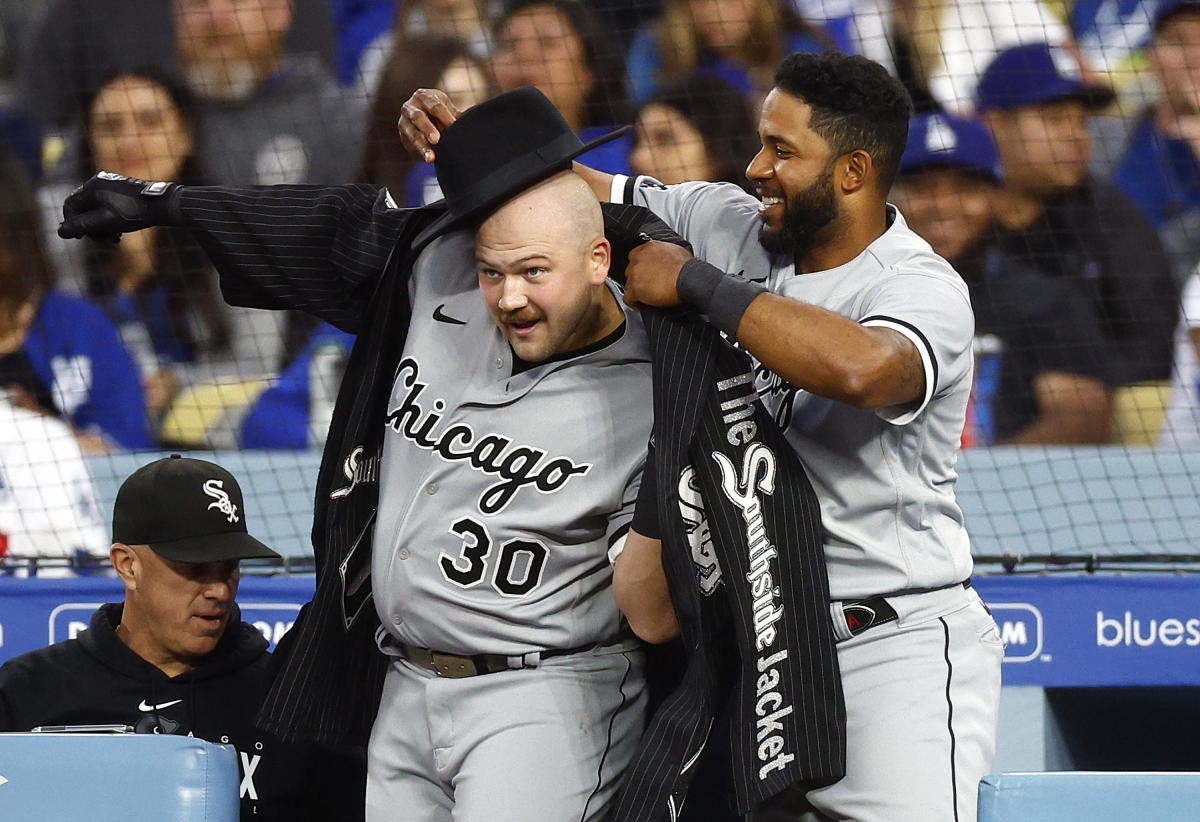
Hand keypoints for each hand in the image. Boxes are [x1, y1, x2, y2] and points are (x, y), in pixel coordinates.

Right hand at [58, 172, 179, 242]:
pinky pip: (108, 207)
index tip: (79, 237)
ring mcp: (111, 185)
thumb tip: (60, 232)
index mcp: (92, 186)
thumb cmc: (134, 212)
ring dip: (102, 227)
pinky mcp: (121, 191)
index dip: (71, 223)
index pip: (70, 205)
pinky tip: (120, 232)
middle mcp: (99, 182)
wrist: (163, 204)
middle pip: (84, 208)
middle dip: (92, 227)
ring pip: (97, 210)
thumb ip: (82, 226)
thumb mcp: (105, 222)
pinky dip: (110, 220)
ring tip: (115, 239)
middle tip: (105, 241)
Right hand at [397, 88, 461, 162]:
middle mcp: (410, 107)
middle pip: (418, 118)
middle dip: (427, 128)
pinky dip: (419, 152)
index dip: (445, 117)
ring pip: (412, 134)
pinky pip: (410, 145)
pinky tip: (428, 159)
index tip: (454, 126)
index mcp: (424, 97)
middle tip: (436, 140)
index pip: (435, 106)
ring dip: (422, 146)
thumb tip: (472, 121)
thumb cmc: (439, 112)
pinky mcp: (402, 136)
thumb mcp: (446, 109)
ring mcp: (404, 121)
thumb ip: (456, 115)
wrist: (422, 115)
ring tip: (431, 158)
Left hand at [623, 239, 694, 308]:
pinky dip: (634, 303)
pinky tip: (641, 305)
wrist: (688, 279)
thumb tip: (668, 258)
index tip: (646, 273)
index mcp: (649, 247)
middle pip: (631, 270)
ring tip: (646, 296)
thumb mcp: (677, 251)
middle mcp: (639, 258)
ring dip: (636, 290)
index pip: (636, 255)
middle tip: (648, 285)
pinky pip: (628, 298)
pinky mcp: (635, 288)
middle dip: (638, 278)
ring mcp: (635, 273)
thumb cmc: (687, 268)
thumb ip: (665, 253)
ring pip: (629, 284)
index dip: (641, 266)